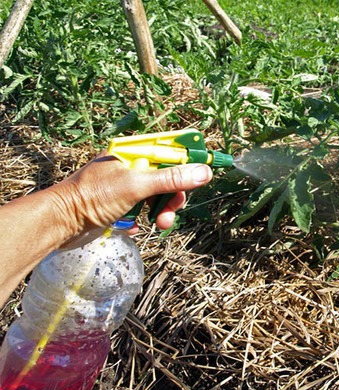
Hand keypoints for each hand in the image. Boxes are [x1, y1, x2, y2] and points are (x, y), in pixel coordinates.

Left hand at [50, 150, 212, 236]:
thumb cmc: (91, 197)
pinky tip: (137, 226)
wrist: (61, 223)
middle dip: (174, 195)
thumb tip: (203, 172)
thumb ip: (171, 179)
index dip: (191, 158)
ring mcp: (125, 186)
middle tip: (172, 209)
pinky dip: (146, 218)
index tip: (210, 165)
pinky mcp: (120, 205)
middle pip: (168, 176)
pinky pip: (145, 208)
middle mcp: (131, 166)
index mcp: (133, 153)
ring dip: (163, 211)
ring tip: (158, 224)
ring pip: (158, 195)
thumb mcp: (136, 186)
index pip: (171, 149)